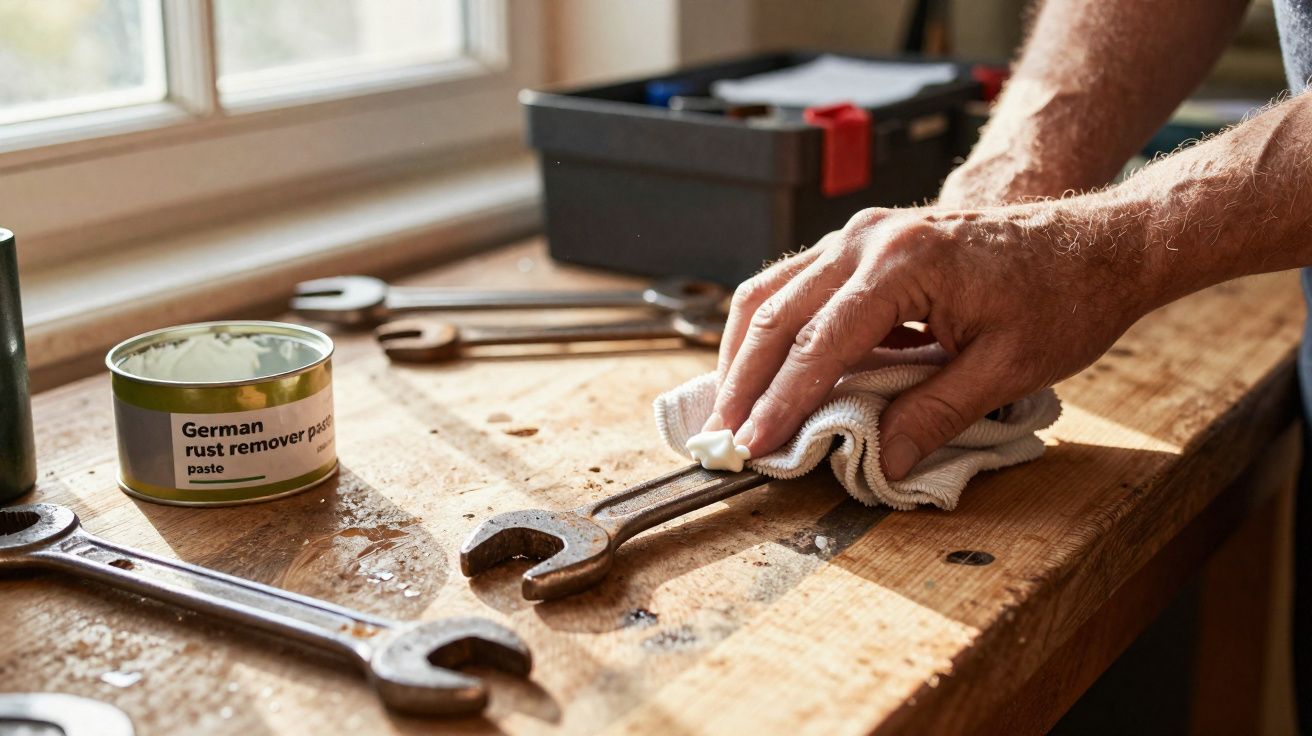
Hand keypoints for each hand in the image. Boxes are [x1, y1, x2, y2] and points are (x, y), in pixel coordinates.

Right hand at [705, 200, 1152, 479]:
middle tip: (721, 435)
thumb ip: (934, 414)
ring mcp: (862, 232)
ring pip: (772, 289)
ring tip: (729, 407)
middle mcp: (869, 236)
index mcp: (904, 262)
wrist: (1097, 243)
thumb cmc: (1063, 296)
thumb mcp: (1007, 368)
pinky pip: (795, 282)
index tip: (755, 447)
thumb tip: (879, 461)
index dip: (782, 402)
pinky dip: (771, 328)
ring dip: (744, 351)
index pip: (820, 343)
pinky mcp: (864, 241)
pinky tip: (763, 368)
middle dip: (742, 379)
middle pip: (775, 310)